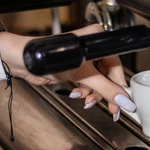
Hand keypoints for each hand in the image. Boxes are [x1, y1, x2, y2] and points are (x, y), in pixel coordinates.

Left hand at [0, 24, 135, 120]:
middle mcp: (93, 48)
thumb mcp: (83, 76)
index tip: (123, 102)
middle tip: (110, 108)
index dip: (120, 86)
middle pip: (108, 76)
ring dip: (91, 93)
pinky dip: (83, 90)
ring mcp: (85, 59)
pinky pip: (88, 83)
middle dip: (104, 92)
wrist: (26, 62)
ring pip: (98, 81)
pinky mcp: (77, 68)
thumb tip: (123, 100)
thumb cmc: (49, 57)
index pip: (117, 67)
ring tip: (84, 98)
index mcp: (98, 41)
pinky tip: (76, 93)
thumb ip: (106, 89)